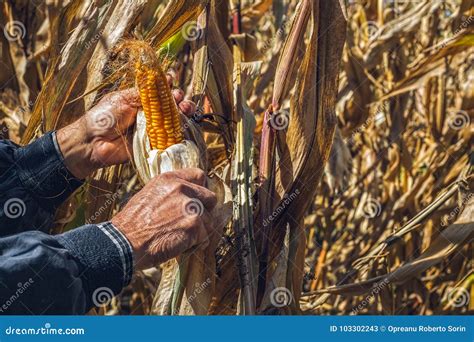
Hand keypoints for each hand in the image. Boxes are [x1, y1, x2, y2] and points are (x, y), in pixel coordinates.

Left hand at [57, 74, 196, 178]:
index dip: (169, 88)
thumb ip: (144, 92)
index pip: (161, 93)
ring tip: (185, 109)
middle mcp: (150, 115)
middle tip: (180, 99)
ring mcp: (154, 131)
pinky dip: (181, 132)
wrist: (94, 142)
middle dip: (180, 100)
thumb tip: (164, 78)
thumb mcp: (124, 99)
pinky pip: (172, 139)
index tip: (172, 83)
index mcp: (141, 102)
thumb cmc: (104, 117)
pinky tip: (185, 124)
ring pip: (176, 121)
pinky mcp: (155, 145)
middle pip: (173, 106)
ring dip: (184, 113)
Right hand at [111, 168, 216, 267]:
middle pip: (210, 198)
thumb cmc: (132, 224)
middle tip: (191, 224)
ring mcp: (189, 206)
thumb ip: (171, 193)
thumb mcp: (149, 195)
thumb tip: (189, 198)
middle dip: (205, 213)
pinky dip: (194, 246)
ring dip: (198, 233)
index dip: (202, 189)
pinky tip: (178, 247)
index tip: (199, 200)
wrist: (124, 242)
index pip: (199, 175)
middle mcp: (181, 188)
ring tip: (178, 239)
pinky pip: (204, 238)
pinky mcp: (193, 224)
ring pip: (209, 221)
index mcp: (169, 179)